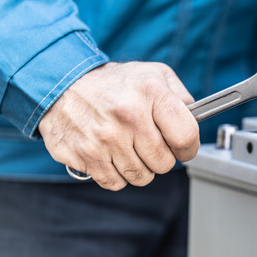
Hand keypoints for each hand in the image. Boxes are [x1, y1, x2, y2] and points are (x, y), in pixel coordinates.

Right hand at [38, 62, 199, 190]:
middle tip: (147, 143)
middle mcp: (128, 116)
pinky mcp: (85, 155)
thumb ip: (180, 95)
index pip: (186, 137)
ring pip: (141, 177)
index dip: (188, 148)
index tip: (181, 147)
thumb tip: (196, 117)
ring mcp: (105, 138)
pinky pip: (115, 183)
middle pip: (164, 163)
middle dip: (160, 157)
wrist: (60, 83)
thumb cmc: (112, 83)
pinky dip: (115, 174)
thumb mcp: (153, 74)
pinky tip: (110, 154)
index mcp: (150, 93)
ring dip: (138, 167)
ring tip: (126, 146)